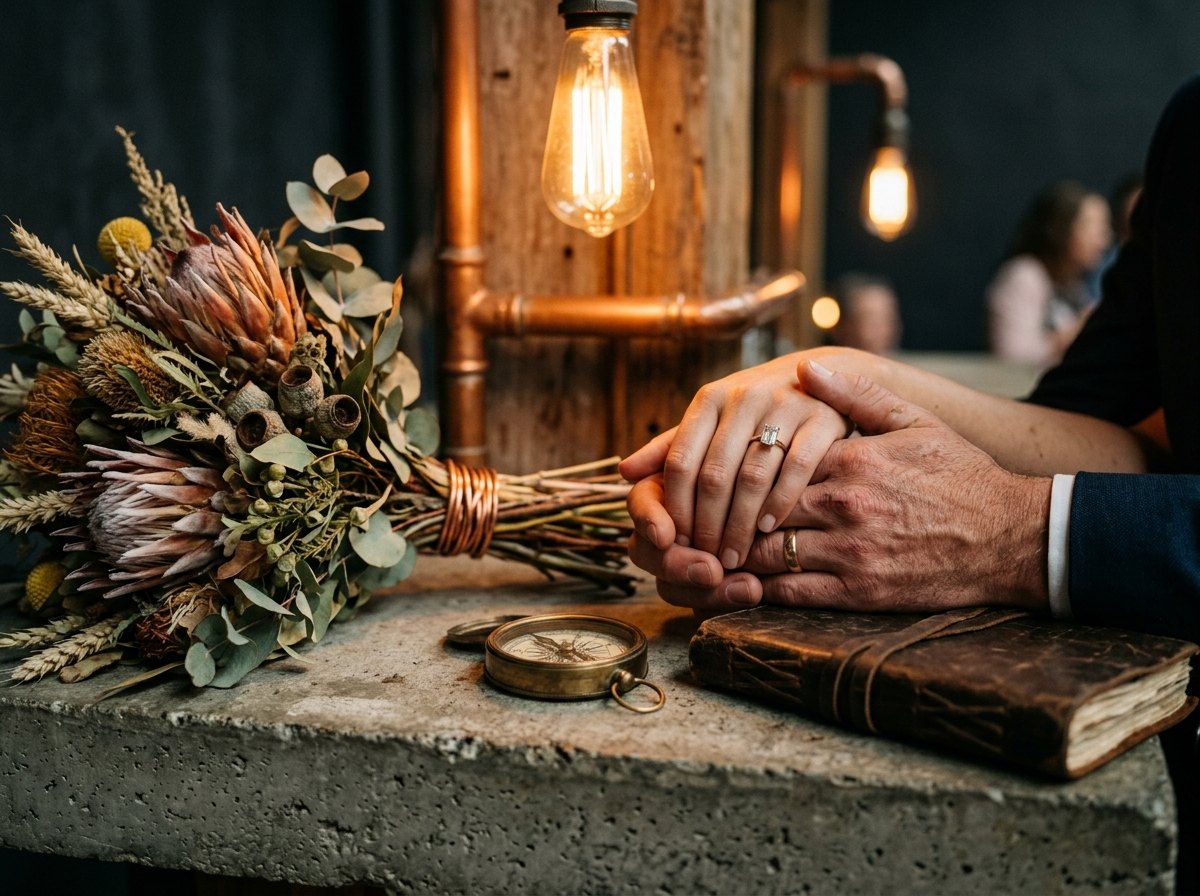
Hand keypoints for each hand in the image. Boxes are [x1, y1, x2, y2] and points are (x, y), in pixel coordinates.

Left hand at [618, 353, 850, 572]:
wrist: (826, 378)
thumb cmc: (756, 411)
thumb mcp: (713, 420)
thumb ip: (671, 446)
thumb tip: (625, 472)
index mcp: (709, 399)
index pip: (680, 461)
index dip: (675, 508)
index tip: (675, 542)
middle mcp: (744, 397)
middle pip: (714, 475)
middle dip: (707, 526)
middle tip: (707, 560)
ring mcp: (785, 406)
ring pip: (752, 478)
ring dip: (741, 525)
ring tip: (735, 557)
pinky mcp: (822, 419)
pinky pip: (796, 470)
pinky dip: (780, 504)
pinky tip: (769, 529)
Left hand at [631, 360, 1051, 613]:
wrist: (1011, 537)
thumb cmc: (960, 476)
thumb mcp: (913, 422)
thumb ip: (856, 394)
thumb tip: (805, 367)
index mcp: (848, 459)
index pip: (766, 461)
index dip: (727, 471)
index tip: (699, 475)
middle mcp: (842, 504)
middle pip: (754, 509)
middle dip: (715, 516)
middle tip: (681, 520)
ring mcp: (849, 552)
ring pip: (765, 552)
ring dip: (728, 555)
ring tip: (698, 552)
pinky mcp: (859, 592)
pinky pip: (792, 592)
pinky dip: (756, 590)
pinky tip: (735, 585)